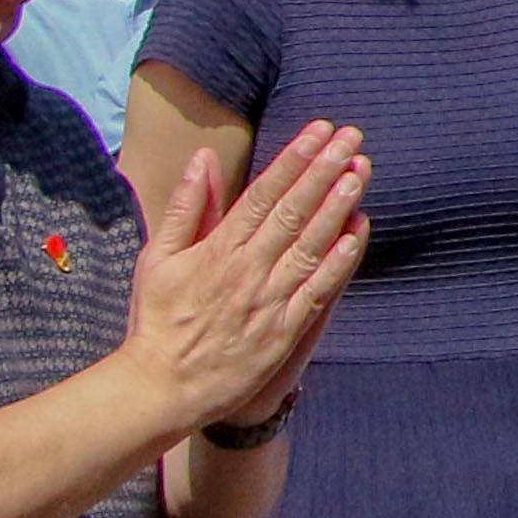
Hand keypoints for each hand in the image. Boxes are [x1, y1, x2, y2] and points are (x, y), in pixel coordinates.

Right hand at [119, 120, 371, 436]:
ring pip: (311, 245)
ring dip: (339, 206)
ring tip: (360, 173)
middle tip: (352, 138)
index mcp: (217, 248)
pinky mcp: (284, 331)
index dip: (294, 158)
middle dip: (325, 170)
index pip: (264, 193)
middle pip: (294, 211)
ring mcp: (269, 300)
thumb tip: (203, 159)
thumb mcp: (158, 258)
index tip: (319, 131)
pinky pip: (317, 290)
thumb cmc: (157, 319)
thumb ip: (186, 208)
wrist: (163, 386)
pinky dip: (339, 261)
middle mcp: (247, 269)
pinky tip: (358, 234)